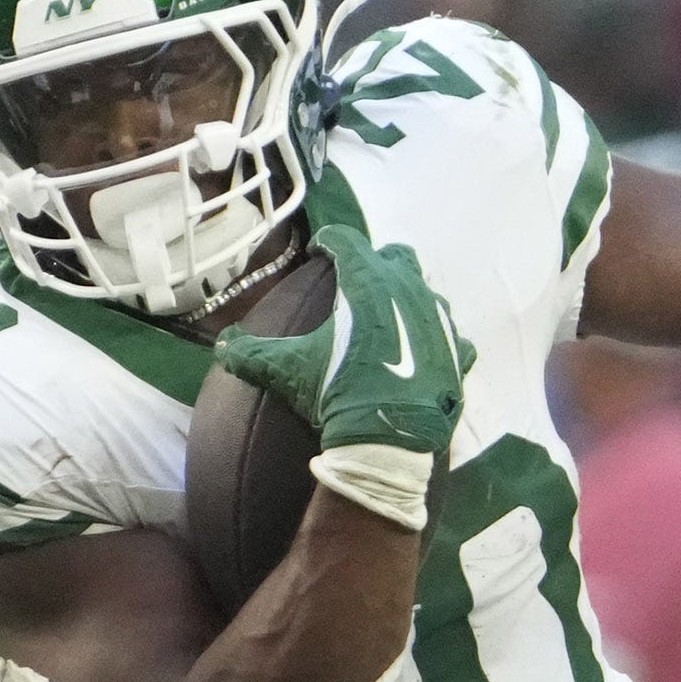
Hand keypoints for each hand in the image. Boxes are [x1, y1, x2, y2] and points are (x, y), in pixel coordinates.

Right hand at [214, 227, 474, 526]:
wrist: (388, 441)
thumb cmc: (337, 393)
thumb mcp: (288, 371)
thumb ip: (252, 353)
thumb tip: (223, 345)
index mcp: (368, 281)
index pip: (347, 240)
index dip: (329, 241)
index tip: (318, 251)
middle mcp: (409, 290)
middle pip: (395, 257)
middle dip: (377, 262)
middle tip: (358, 281)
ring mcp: (440, 321)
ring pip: (427, 292)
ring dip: (409, 297)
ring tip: (390, 317)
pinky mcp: (457, 354)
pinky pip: (453, 336)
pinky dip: (438, 340)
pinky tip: (425, 354)